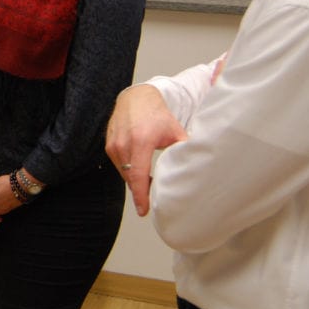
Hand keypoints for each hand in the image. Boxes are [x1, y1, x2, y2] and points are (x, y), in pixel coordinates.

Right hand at [104, 84, 187, 216]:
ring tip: (150, 181)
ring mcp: (114, 146)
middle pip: (132, 178)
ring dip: (136, 180)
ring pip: (125, 174)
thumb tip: (198, 167)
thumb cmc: (156, 114)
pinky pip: (120, 166)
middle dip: (142, 190)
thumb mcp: (174, 130)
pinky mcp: (109, 147)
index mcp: (141, 141)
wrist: (136, 98)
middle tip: (154, 199)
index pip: (138, 175)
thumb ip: (184, 149)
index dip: (141, 195)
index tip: (144, 210)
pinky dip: (130, 171)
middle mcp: (123, 144)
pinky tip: (141, 168)